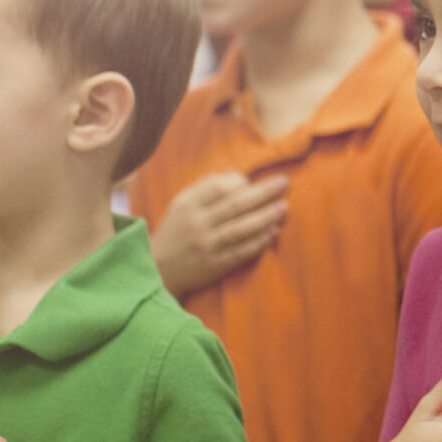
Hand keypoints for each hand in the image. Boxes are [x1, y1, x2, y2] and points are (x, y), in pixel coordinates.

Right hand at [150, 171, 288, 297]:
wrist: (157, 269)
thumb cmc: (176, 230)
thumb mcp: (182, 204)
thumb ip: (206, 186)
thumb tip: (235, 172)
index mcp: (187, 204)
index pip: (218, 187)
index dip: (240, 181)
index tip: (255, 179)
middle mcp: (196, 224)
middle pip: (234, 205)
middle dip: (263, 192)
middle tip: (284, 183)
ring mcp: (205, 246)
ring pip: (240, 229)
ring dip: (265, 217)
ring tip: (284, 207)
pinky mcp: (214, 265)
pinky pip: (240, 252)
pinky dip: (258, 242)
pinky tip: (273, 232)